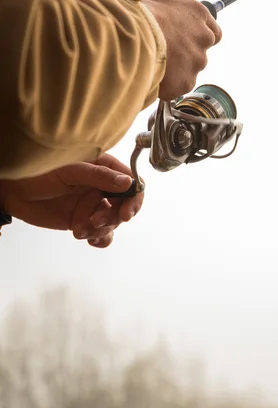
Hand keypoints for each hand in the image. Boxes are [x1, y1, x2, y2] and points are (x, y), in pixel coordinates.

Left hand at [0, 154, 143, 247]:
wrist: (14, 191)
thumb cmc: (39, 171)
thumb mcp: (70, 171)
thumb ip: (99, 176)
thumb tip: (127, 182)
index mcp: (103, 167)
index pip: (131, 182)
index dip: (133, 198)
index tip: (126, 212)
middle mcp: (101, 186)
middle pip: (124, 205)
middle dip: (113, 217)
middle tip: (95, 221)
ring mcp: (93, 204)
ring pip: (112, 222)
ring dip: (101, 229)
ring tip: (80, 229)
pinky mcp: (83, 220)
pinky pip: (102, 233)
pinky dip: (100, 239)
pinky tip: (90, 240)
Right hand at [139, 0, 221, 99]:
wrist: (133, 36)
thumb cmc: (139, 14)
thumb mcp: (157, 1)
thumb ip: (171, 11)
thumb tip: (166, 16)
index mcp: (197, 14)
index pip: (213, 31)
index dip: (199, 39)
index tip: (189, 42)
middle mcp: (203, 37)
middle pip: (200, 52)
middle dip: (185, 56)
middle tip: (165, 55)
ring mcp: (197, 60)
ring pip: (190, 70)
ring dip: (176, 70)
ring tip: (154, 65)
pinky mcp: (187, 81)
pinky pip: (179, 86)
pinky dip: (169, 85)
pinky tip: (153, 77)